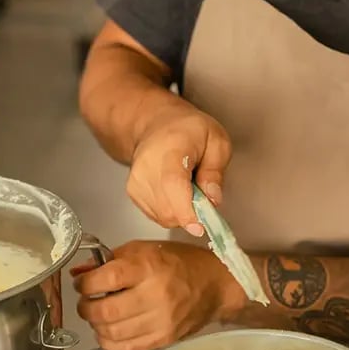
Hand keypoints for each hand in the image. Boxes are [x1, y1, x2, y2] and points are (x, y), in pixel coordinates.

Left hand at [72, 241, 244, 349]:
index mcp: (148, 266)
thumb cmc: (178, 262)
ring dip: (96, 326)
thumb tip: (78, 274)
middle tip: (86, 303)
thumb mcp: (143, 250)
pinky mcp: (164, 338)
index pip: (105, 279)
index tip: (82, 285)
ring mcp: (161, 320)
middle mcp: (155, 295)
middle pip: (105, 310)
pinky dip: (110, 342)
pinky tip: (108, 332)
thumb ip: (109, 261)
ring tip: (98, 316)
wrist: (215, 284)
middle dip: (86, 308)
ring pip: (112, 332)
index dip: (85, 285)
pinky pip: (127, 348)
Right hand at [129, 100, 230, 234]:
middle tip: (203, 197)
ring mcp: (136, 182)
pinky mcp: (132, 193)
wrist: (155, 124)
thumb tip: (212, 200)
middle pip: (168, 210)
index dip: (188, 212)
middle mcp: (146, 168)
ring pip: (163, 217)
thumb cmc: (188, 130)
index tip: (202, 226)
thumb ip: (216, 171)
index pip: (174, 187)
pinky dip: (171, 211)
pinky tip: (175, 193)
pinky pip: (156, 216)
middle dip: (192, 214)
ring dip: (182, 213)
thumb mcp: (216, 141)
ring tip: (188, 189)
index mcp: (169, 151)